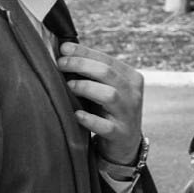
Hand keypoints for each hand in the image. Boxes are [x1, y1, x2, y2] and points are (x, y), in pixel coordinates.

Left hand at [58, 42, 144, 167]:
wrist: (126, 143)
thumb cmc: (109, 109)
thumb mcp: (108, 87)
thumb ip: (93, 71)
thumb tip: (64, 50)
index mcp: (131, 77)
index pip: (107, 59)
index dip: (84, 52)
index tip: (63, 49)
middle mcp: (133, 94)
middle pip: (107, 73)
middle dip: (81, 65)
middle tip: (61, 64)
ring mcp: (128, 114)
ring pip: (109, 95)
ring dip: (86, 87)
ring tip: (69, 86)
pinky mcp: (121, 134)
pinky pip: (106, 126)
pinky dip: (90, 119)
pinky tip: (77, 114)